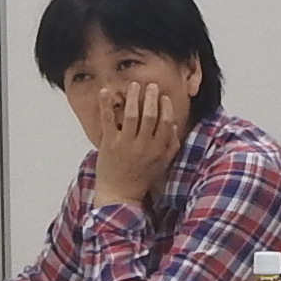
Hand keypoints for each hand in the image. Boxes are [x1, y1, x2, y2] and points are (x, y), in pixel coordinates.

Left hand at [89, 80, 185, 207]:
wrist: (120, 196)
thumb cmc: (141, 180)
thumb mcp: (161, 165)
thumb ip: (170, 147)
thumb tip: (174, 125)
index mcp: (157, 150)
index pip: (165, 123)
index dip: (165, 107)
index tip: (163, 97)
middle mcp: (143, 145)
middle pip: (149, 115)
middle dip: (151, 97)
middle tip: (150, 85)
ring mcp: (125, 144)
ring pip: (131, 114)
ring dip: (133, 97)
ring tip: (133, 85)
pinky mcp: (109, 144)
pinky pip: (108, 120)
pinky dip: (105, 105)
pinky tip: (105, 91)